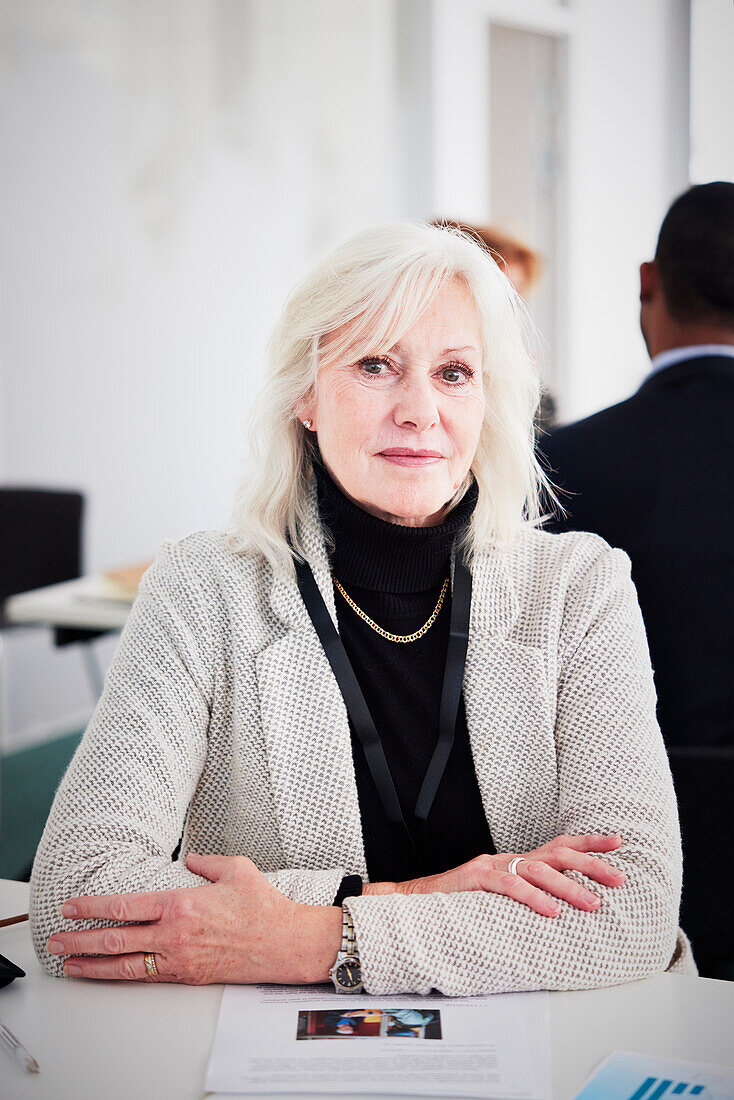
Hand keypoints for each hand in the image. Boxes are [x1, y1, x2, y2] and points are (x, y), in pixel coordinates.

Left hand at [46, 853, 341, 983]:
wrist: (284, 943)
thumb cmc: (263, 906)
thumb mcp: (236, 868)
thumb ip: (207, 862)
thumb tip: (191, 860)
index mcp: (181, 904)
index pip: (125, 906)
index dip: (93, 908)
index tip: (72, 907)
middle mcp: (174, 935)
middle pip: (115, 939)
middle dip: (80, 939)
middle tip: (56, 940)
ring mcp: (178, 959)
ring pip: (124, 965)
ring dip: (92, 964)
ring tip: (68, 963)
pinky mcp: (187, 976)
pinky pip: (145, 977)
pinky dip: (120, 976)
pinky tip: (107, 974)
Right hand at [363, 833, 624, 916]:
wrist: (415, 899)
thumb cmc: (460, 902)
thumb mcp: (499, 895)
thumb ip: (525, 893)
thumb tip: (562, 907)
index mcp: (516, 860)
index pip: (560, 846)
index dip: (590, 844)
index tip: (619, 842)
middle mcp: (508, 857)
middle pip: (557, 854)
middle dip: (592, 865)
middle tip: (620, 878)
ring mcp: (492, 866)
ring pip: (538, 870)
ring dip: (569, 887)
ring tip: (593, 903)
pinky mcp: (476, 879)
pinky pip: (509, 886)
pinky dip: (533, 898)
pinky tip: (551, 911)